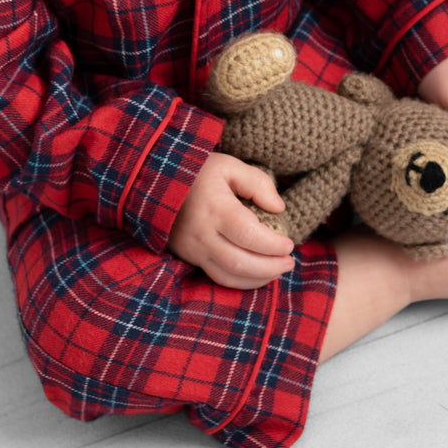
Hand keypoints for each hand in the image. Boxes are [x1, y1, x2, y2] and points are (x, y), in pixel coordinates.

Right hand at [168, 152, 294, 288]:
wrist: (157, 179)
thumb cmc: (198, 170)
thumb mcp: (229, 165)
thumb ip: (257, 183)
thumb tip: (278, 208)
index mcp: (214, 208)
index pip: (249, 234)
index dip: (272, 245)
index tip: (289, 244)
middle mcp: (202, 234)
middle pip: (240, 263)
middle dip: (270, 267)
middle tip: (290, 262)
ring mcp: (192, 249)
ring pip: (228, 277)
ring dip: (257, 279)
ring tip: (278, 270)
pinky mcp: (187, 257)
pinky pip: (216, 277)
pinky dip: (240, 282)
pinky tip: (257, 274)